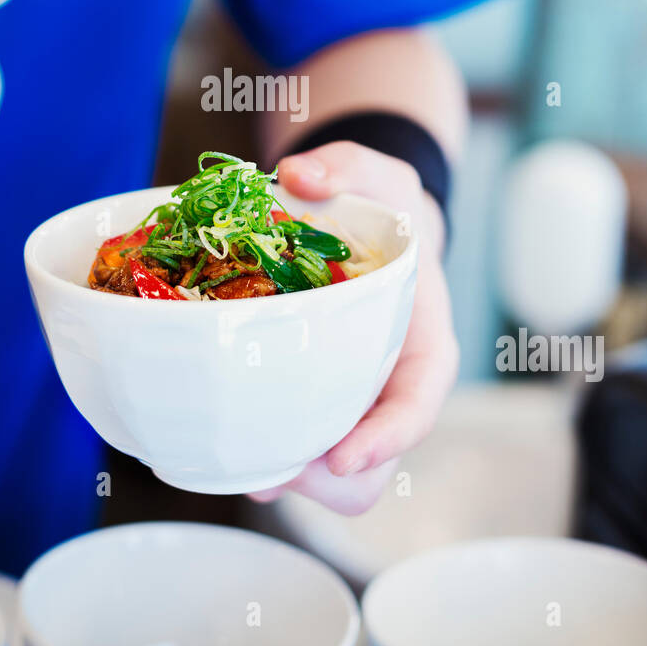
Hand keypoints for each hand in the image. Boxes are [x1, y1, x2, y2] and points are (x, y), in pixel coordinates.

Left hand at [250, 141, 458, 514]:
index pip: (418, 405)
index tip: (339, 456)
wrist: (372, 231)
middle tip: (267, 466)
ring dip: (289, 478)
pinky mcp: (316, 405)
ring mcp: (354, 404)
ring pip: (334, 480)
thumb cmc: (383, 210)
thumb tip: (298, 174)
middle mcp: (391, 389)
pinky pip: (299, 452)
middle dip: (322, 480)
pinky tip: (223, 434)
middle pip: (372, 467)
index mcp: (422, 343)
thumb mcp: (375, 172)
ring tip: (237, 458)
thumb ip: (346, 165)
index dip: (385, 439)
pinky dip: (265, 455)